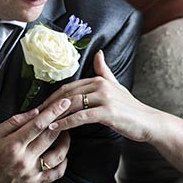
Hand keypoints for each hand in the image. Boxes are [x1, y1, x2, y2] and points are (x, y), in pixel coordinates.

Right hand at [0, 98, 71, 182]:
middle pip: (51, 137)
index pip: (38, 124)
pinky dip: (63, 162)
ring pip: (58, 155)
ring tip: (64, 132)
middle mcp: (24, 160)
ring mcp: (31, 173)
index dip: (53, 112)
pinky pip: (56, 173)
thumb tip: (34, 112)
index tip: (63, 103)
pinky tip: (62, 154)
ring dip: (65, 141)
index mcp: (13, 145)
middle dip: (62, 121)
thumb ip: (15, 122)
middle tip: (67, 113)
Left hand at [39, 51, 155, 142]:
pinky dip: (66, 123)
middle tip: (34, 115)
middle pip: (67, 94)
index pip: (69, 86)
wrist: (148, 121)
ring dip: (54, 114)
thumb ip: (104, 71)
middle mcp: (100, 85)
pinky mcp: (107, 112)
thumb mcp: (116, 86)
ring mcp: (104, 98)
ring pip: (72, 104)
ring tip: (40, 123)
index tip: (40, 105)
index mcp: (99, 79)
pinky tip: (55, 128)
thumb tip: (99, 53)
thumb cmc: (130, 108)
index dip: (52, 96)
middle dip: (49, 104)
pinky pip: (81, 117)